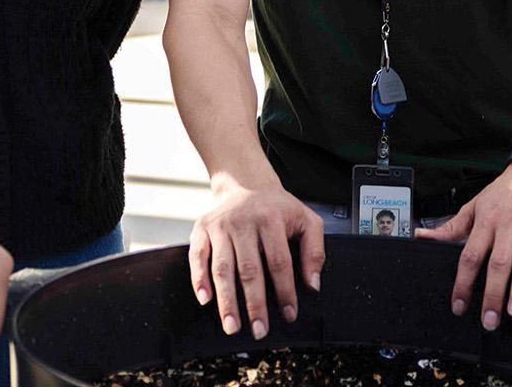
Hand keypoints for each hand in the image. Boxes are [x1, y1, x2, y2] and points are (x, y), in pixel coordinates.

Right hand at [187, 178, 325, 339]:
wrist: (246, 182)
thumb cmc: (278, 207)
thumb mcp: (306, 220)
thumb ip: (314, 251)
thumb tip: (313, 284)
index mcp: (271, 219)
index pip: (279, 261)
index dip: (285, 291)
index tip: (289, 314)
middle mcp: (243, 221)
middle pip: (249, 269)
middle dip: (254, 304)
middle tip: (259, 329)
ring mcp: (220, 225)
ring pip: (222, 268)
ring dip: (226, 300)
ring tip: (232, 325)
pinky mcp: (202, 229)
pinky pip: (197, 257)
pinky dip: (199, 280)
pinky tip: (205, 299)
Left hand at [415, 163, 511, 329]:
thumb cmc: (505, 193)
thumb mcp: (475, 206)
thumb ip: (451, 227)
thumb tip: (423, 237)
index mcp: (486, 222)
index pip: (470, 255)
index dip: (463, 282)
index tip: (459, 305)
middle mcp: (509, 226)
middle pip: (498, 263)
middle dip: (493, 293)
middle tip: (489, 319)